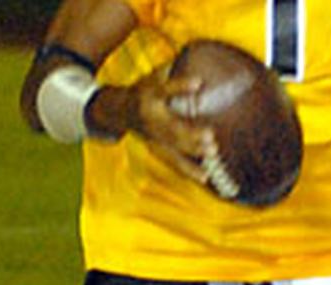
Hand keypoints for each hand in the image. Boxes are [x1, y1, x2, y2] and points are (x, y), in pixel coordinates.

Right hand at [87, 65, 218, 183]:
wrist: (118, 111)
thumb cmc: (142, 91)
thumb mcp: (152, 78)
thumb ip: (171, 74)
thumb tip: (195, 62)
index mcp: (149, 95)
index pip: (165, 90)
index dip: (181, 85)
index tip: (198, 83)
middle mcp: (151, 118)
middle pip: (171, 127)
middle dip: (191, 133)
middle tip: (210, 136)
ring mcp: (154, 136)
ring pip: (173, 146)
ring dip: (193, 151)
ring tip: (212, 153)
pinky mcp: (158, 149)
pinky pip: (174, 161)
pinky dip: (189, 170)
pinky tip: (205, 177)